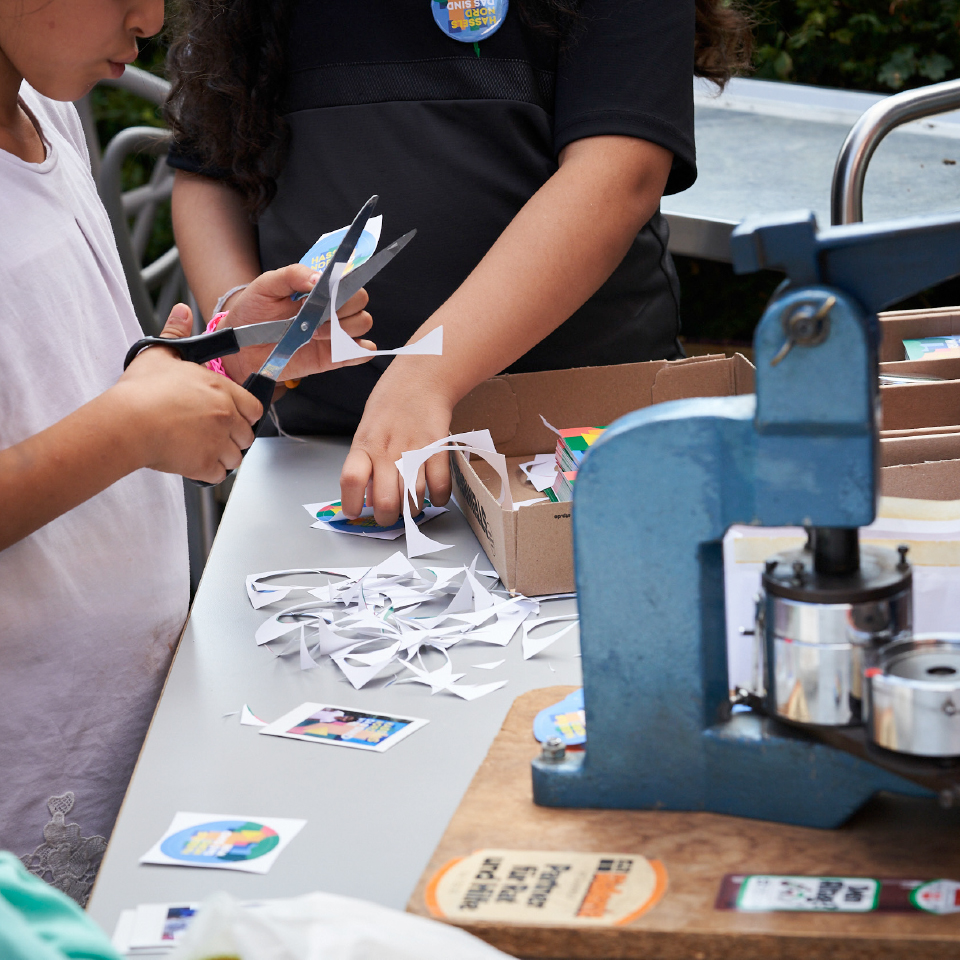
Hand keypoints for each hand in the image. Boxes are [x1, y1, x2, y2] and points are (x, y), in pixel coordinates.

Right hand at [113, 304, 262, 483]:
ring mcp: (218, 442)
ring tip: (199, 448)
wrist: (126, 423)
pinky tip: (192, 462)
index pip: (254, 408)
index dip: (244, 414)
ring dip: (221, 456)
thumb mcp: (160, 354)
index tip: (230, 416)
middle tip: (211, 435)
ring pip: (235, 457)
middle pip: (246, 435)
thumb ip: (176, 332)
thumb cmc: (141, 391)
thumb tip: (182, 311)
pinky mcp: (205, 465)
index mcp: (222, 389)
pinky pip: (218, 474)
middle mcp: (226, 416)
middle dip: (232, 437)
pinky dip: (207, 472)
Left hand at [218, 264, 375, 382]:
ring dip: (342, 329)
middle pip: (359, 303)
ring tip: (314, 334)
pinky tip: (340, 348)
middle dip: (342, 308)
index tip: (326, 293)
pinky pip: (362, 353)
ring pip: (362, 324)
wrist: (242, 346)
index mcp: (319, 290)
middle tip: (315, 317)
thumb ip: (293, 275)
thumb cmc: (255, 311)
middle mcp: (332, 309)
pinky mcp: (333, 356)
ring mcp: (334, 333)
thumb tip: (318, 278)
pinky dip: (360, 351)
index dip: (344, 286)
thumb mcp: (267, 285)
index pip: (349, 281)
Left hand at [340, 363, 454, 525]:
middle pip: (385, 501)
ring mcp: (414, 450)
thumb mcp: (367, 431)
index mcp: (364, 445)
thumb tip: (368, 497)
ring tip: (411, 505)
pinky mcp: (438, 449)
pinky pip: (440, 486)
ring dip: (412, 510)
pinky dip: (438, 498)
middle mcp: (387, 450)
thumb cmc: (390, 405)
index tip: (354, 512)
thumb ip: (365, 462)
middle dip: (387, 518)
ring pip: (413, 499)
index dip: (351, 503)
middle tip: (389, 515)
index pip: (351, 480)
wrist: (421, 379)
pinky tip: (434, 495)